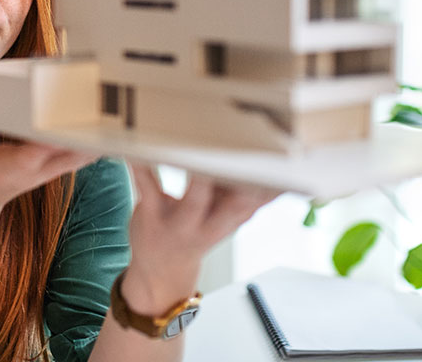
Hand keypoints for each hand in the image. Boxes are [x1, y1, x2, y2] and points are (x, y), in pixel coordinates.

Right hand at [0, 85, 98, 215]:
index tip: (74, 106)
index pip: (40, 149)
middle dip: (88, 128)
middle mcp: (35, 169)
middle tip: (103, 94)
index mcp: (10, 165)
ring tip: (112, 100)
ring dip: (97, 132)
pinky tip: (108, 116)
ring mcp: (47, 170)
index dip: (58, 130)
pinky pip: (81, 153)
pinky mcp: (54, 167)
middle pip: (72, 151)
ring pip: (84, 153)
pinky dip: (93, 137)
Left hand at [121, 162, 281, 314]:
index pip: (255, 205)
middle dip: (245, 187)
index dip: (271, 189)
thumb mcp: (226, 222)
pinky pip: (148, 186)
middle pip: (234, 207)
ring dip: (200, 179)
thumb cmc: (196, 234)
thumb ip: (247, 198)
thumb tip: (279, 173)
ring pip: (195, 199)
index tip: (284, 166)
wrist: (160, 271)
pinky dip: (142, 167)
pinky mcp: (150, 213)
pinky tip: (137, 149)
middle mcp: (208, 225)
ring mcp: (179, 222)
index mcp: (228, 222)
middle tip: (251, 158)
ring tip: (204, 150)